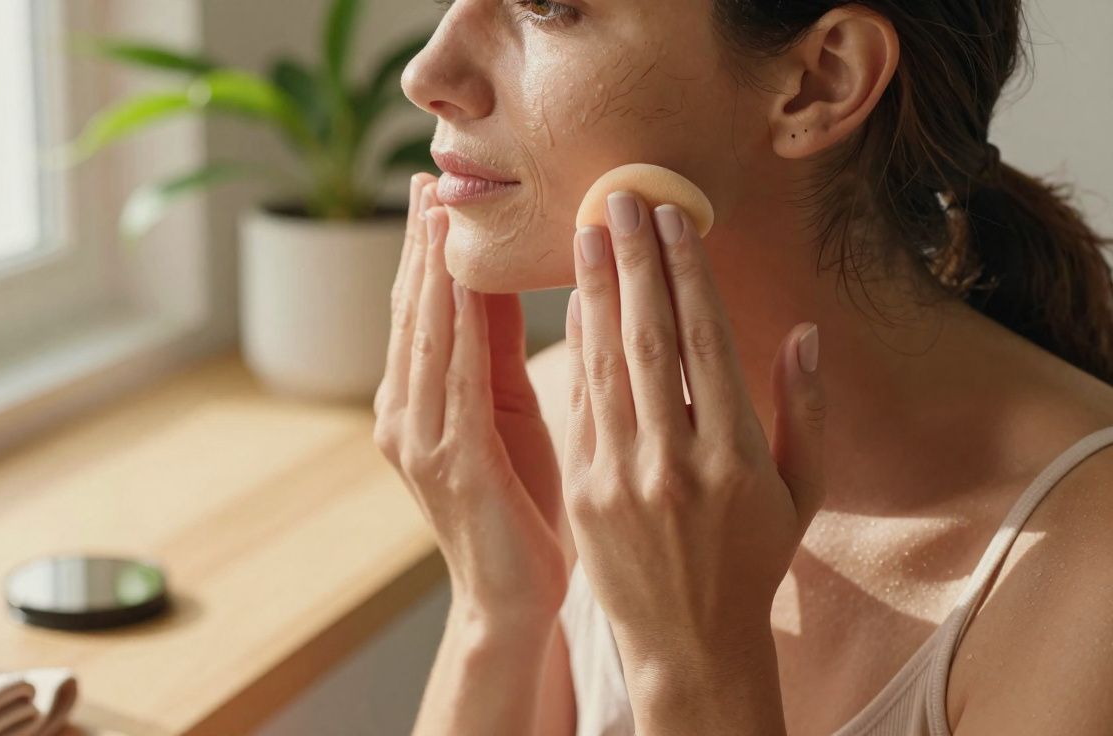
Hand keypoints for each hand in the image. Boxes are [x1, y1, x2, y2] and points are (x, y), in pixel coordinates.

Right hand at [373, 174, 566, 626]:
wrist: (515, 598)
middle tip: (429, 178)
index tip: (436, 189)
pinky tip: (460, 278)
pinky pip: (455, 375)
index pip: (422, 311)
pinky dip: (457, 321)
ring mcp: (419, 439)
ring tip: (439, 209)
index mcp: (419, 403)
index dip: (425, 248)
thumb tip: (495, 277)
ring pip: (426, 333)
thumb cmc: (522, 506)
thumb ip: (494, 352)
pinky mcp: (451, 460)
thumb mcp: (507, 415)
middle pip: (413, 311)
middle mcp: (404, 415)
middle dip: (421, 243)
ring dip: (432, 266)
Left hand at [561, 191, 826, 671]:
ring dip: (595, 291)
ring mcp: (622, 477)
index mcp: (735, 458)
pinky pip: (579, 403)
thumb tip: (804, 332)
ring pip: (606, 365)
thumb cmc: (753, 560)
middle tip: (617, 196)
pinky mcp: (583, 490)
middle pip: (651, 339)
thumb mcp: (801, 493)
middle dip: (634, 261)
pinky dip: (576, 347)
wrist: (689, 640)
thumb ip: (804, 411)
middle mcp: (676, 462)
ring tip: (587, 232)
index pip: (706, 342)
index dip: (687, 272)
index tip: (673, 216)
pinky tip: (575, 303)